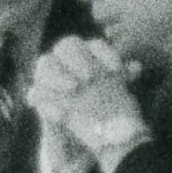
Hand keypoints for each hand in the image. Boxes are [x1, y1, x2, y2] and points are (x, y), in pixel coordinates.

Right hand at [25, 35, 150, 164]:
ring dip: (58, 73)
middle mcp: (66, 59)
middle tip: (90, 76)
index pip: (95, 45)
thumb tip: (136, 66)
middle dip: (78, 58)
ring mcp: (50, 76)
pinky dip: (43, 97)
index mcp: (88, 54)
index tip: (117, 70)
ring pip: (45, 63)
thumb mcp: (116, 91)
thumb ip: (123, 76)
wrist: (92, 127)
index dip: (105, 54)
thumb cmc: (107, 103)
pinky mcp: (40, 96)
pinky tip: (58, 109)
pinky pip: (35, 92)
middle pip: (66, 45)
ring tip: (73, 88)